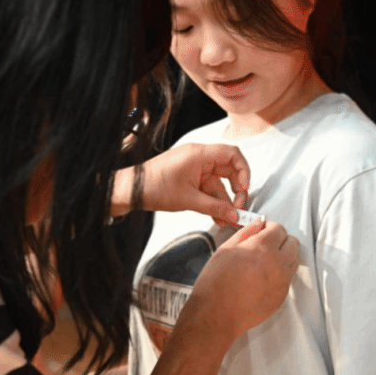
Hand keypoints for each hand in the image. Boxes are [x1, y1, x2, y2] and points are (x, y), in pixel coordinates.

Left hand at [110, 143, 249, 224]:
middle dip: (236, 191)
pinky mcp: (190, 178)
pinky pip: (208, 189)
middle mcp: (200, 158)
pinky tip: (218, 217)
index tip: (244, 190)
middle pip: (229, 170)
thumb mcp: (188, 199)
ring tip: (228, 220)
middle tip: (238, 210)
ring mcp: (195, 168)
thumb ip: (214, 207)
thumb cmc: (153, 187)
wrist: (131, 190)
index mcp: (199, 154)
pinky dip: (214, 202)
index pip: (232, 154)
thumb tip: (235, 215)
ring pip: (219, 183)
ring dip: (224, 202)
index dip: (244, 171)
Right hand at [182, 218, 299, 342]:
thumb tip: (258, 224)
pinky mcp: (282, 295)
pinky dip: (280, 273)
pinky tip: (263, 278)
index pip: (279, 228)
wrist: (217, 314)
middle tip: (265, 245)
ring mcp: (282, 281)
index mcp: (262, 247)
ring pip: (294, 260)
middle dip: (280, 240)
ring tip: (265, 262)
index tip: (261, 232)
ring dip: (283, 256)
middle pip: (293, 242)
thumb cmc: (216, 282)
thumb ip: (246, 233)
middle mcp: (278, 263)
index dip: (269, 228)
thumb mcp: (225, 249)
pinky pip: (288, 278)